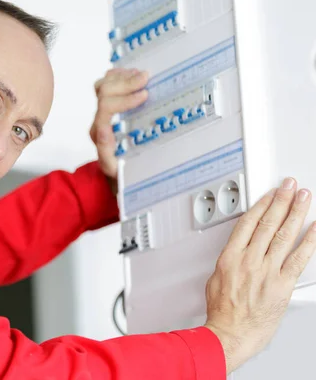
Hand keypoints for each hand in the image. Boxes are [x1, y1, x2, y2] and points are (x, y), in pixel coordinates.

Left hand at [91, 68, 147, 184]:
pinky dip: (118, 76)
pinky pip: (106, 86)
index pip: (106, 107)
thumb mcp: (115, 171)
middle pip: (104, 92)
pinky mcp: (107, 110)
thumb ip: (106, 155)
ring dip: (122, 77)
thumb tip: (103, 130)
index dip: (125, 98)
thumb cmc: (122, 176)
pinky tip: (131, 73)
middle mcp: (98, 122)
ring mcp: (102, 114)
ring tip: (141, 74)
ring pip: (103, 85)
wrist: (120, 178)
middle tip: (147, 77)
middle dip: (126, 82)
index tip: (145, 94)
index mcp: (100, 135)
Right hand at [204, 178, 315, 373]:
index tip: (270, 194)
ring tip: (303, 198)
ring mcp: (267, 271)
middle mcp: (249, 261)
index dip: (261, 205)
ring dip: (296, 213)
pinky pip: (299, 258)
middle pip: (268, 223)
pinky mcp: (282, 284)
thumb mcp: (215, 280)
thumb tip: (237, 255)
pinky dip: (309, 241)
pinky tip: (315, 229)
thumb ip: (229, 263)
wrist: (230, 333)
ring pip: (284, 235)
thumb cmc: (222, 312)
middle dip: (281, 201)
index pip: (248, 223)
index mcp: (230, 258)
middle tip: (290, 187)